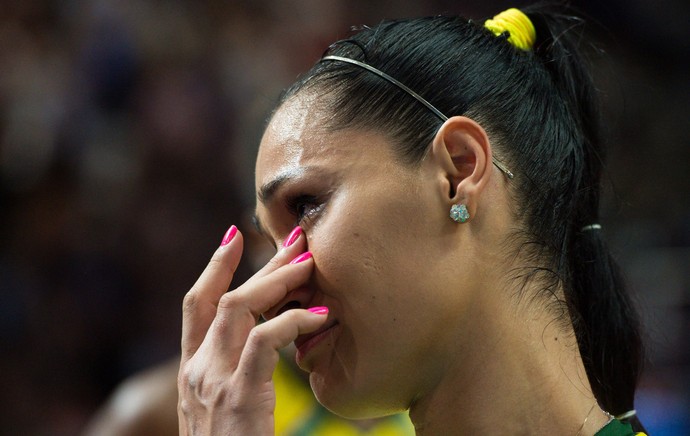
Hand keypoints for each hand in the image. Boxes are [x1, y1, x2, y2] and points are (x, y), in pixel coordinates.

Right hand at [177, 226, 326, 434]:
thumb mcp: (223, 411)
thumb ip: (237, 377)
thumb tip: (268, 346)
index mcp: (193, 372)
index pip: (194, 304)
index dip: (213, 267)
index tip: (232, 235)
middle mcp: (196, 370)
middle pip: (224, 296)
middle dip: (260, 263)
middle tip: (295, 240)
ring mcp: (212, 381)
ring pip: (240, 306)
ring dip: (278, 279)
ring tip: (310, 263)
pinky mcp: (238, 396)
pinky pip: (267, 340)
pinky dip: (295, 321)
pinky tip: (321, 316)